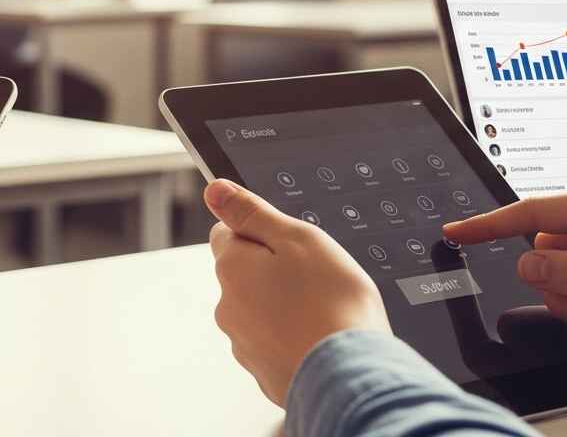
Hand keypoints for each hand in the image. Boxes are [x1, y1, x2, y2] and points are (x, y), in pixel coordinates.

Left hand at [205, 179, 388, 405]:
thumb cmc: (333, 305)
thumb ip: (252, 212)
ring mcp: (244, 344)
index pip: (228, 232)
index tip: (291, 244)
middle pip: (246, 274)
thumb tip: (215, 190)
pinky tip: (319, 338)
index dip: (262, 232)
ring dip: (285, 307)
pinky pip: (276, 344)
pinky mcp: (264, 373)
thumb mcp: (297, 238)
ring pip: (261, 311)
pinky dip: (294, 339)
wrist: (351, 377)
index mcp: (231, 268)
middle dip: (275, 272)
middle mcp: (228, 308)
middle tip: (316, 279)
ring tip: (322, 312)